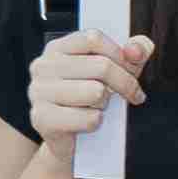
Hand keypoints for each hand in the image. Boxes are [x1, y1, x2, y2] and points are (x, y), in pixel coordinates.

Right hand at [20, 27, 154, 152]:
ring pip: (96, 92)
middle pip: (101, 66)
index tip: (133, 69)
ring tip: (100, 108)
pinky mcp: (42, 118)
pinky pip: (89, 118)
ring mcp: (39, 92)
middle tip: (132, 95)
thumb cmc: (92, 99)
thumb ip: (134, 52)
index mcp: (58, 48)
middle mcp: (43, 66)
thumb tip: (138, 50)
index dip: (121, 54)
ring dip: (106, 104)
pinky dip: (97, 123)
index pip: (93, 38)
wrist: (69, 140)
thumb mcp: (116, 70)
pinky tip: (90, 123)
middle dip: (126, 83)